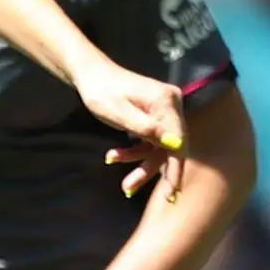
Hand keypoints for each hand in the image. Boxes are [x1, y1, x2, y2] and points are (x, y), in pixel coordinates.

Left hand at [74, 58, 187, 200]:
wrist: (91, 75)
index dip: (176, 167)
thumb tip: (176, 144)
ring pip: (160, 147)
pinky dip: (135, 153)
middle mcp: (171, 106)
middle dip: (156, 171)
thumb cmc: (101, 92)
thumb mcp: (119, 112)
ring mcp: (163, 112)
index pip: (178, 140)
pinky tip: (114, 157)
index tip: (172, 191)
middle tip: (147, 194)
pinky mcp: (154, 118)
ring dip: (142, 165)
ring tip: (124, 186)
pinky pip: (150, 142)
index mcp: (166, 102)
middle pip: (171, 146)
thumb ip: (147, 129)